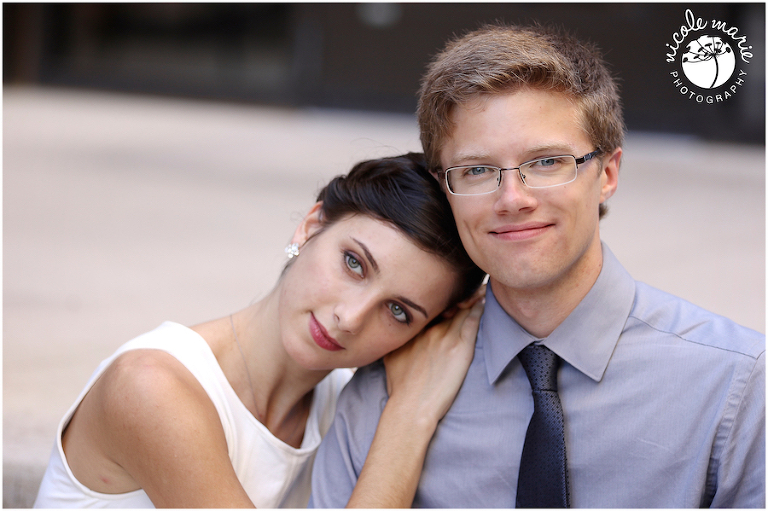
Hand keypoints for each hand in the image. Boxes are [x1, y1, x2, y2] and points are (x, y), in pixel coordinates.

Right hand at [383, 287, 484, 424]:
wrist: (410, 406)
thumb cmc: (400, 386)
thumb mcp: (390, 356)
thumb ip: (397, 340)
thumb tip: (396, 333)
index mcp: (412, 329)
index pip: (430, 306)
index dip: (440, 297)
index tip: (446, 291)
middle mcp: (428, 328)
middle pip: (446, 304)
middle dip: (456, 294)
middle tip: (468, 285)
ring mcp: (444, 337)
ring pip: (461, 310)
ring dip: (471, 297)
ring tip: (479, 289)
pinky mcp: (460, 348)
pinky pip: (472, 322)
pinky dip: (478, 310)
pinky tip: (483, 302)